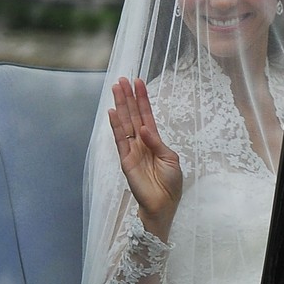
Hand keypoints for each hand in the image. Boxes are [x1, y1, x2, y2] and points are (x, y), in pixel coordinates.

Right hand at [109, 77, 182, 241]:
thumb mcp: (170, 159)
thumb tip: (144, 128)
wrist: (164, 204)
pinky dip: (115, 126)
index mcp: (154, 140)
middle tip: (122, 79)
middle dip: (128, 97)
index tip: (138, 82)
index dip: (142, 98)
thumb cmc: (171, 183)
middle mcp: (141, 142)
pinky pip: (119, 140)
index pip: (146, 114)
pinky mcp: (125, 160)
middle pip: (132, 115)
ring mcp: (132, 150)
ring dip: (120, 105)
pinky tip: (112, 112)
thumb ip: (157, 142)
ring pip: (124, 123)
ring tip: (116, 88)